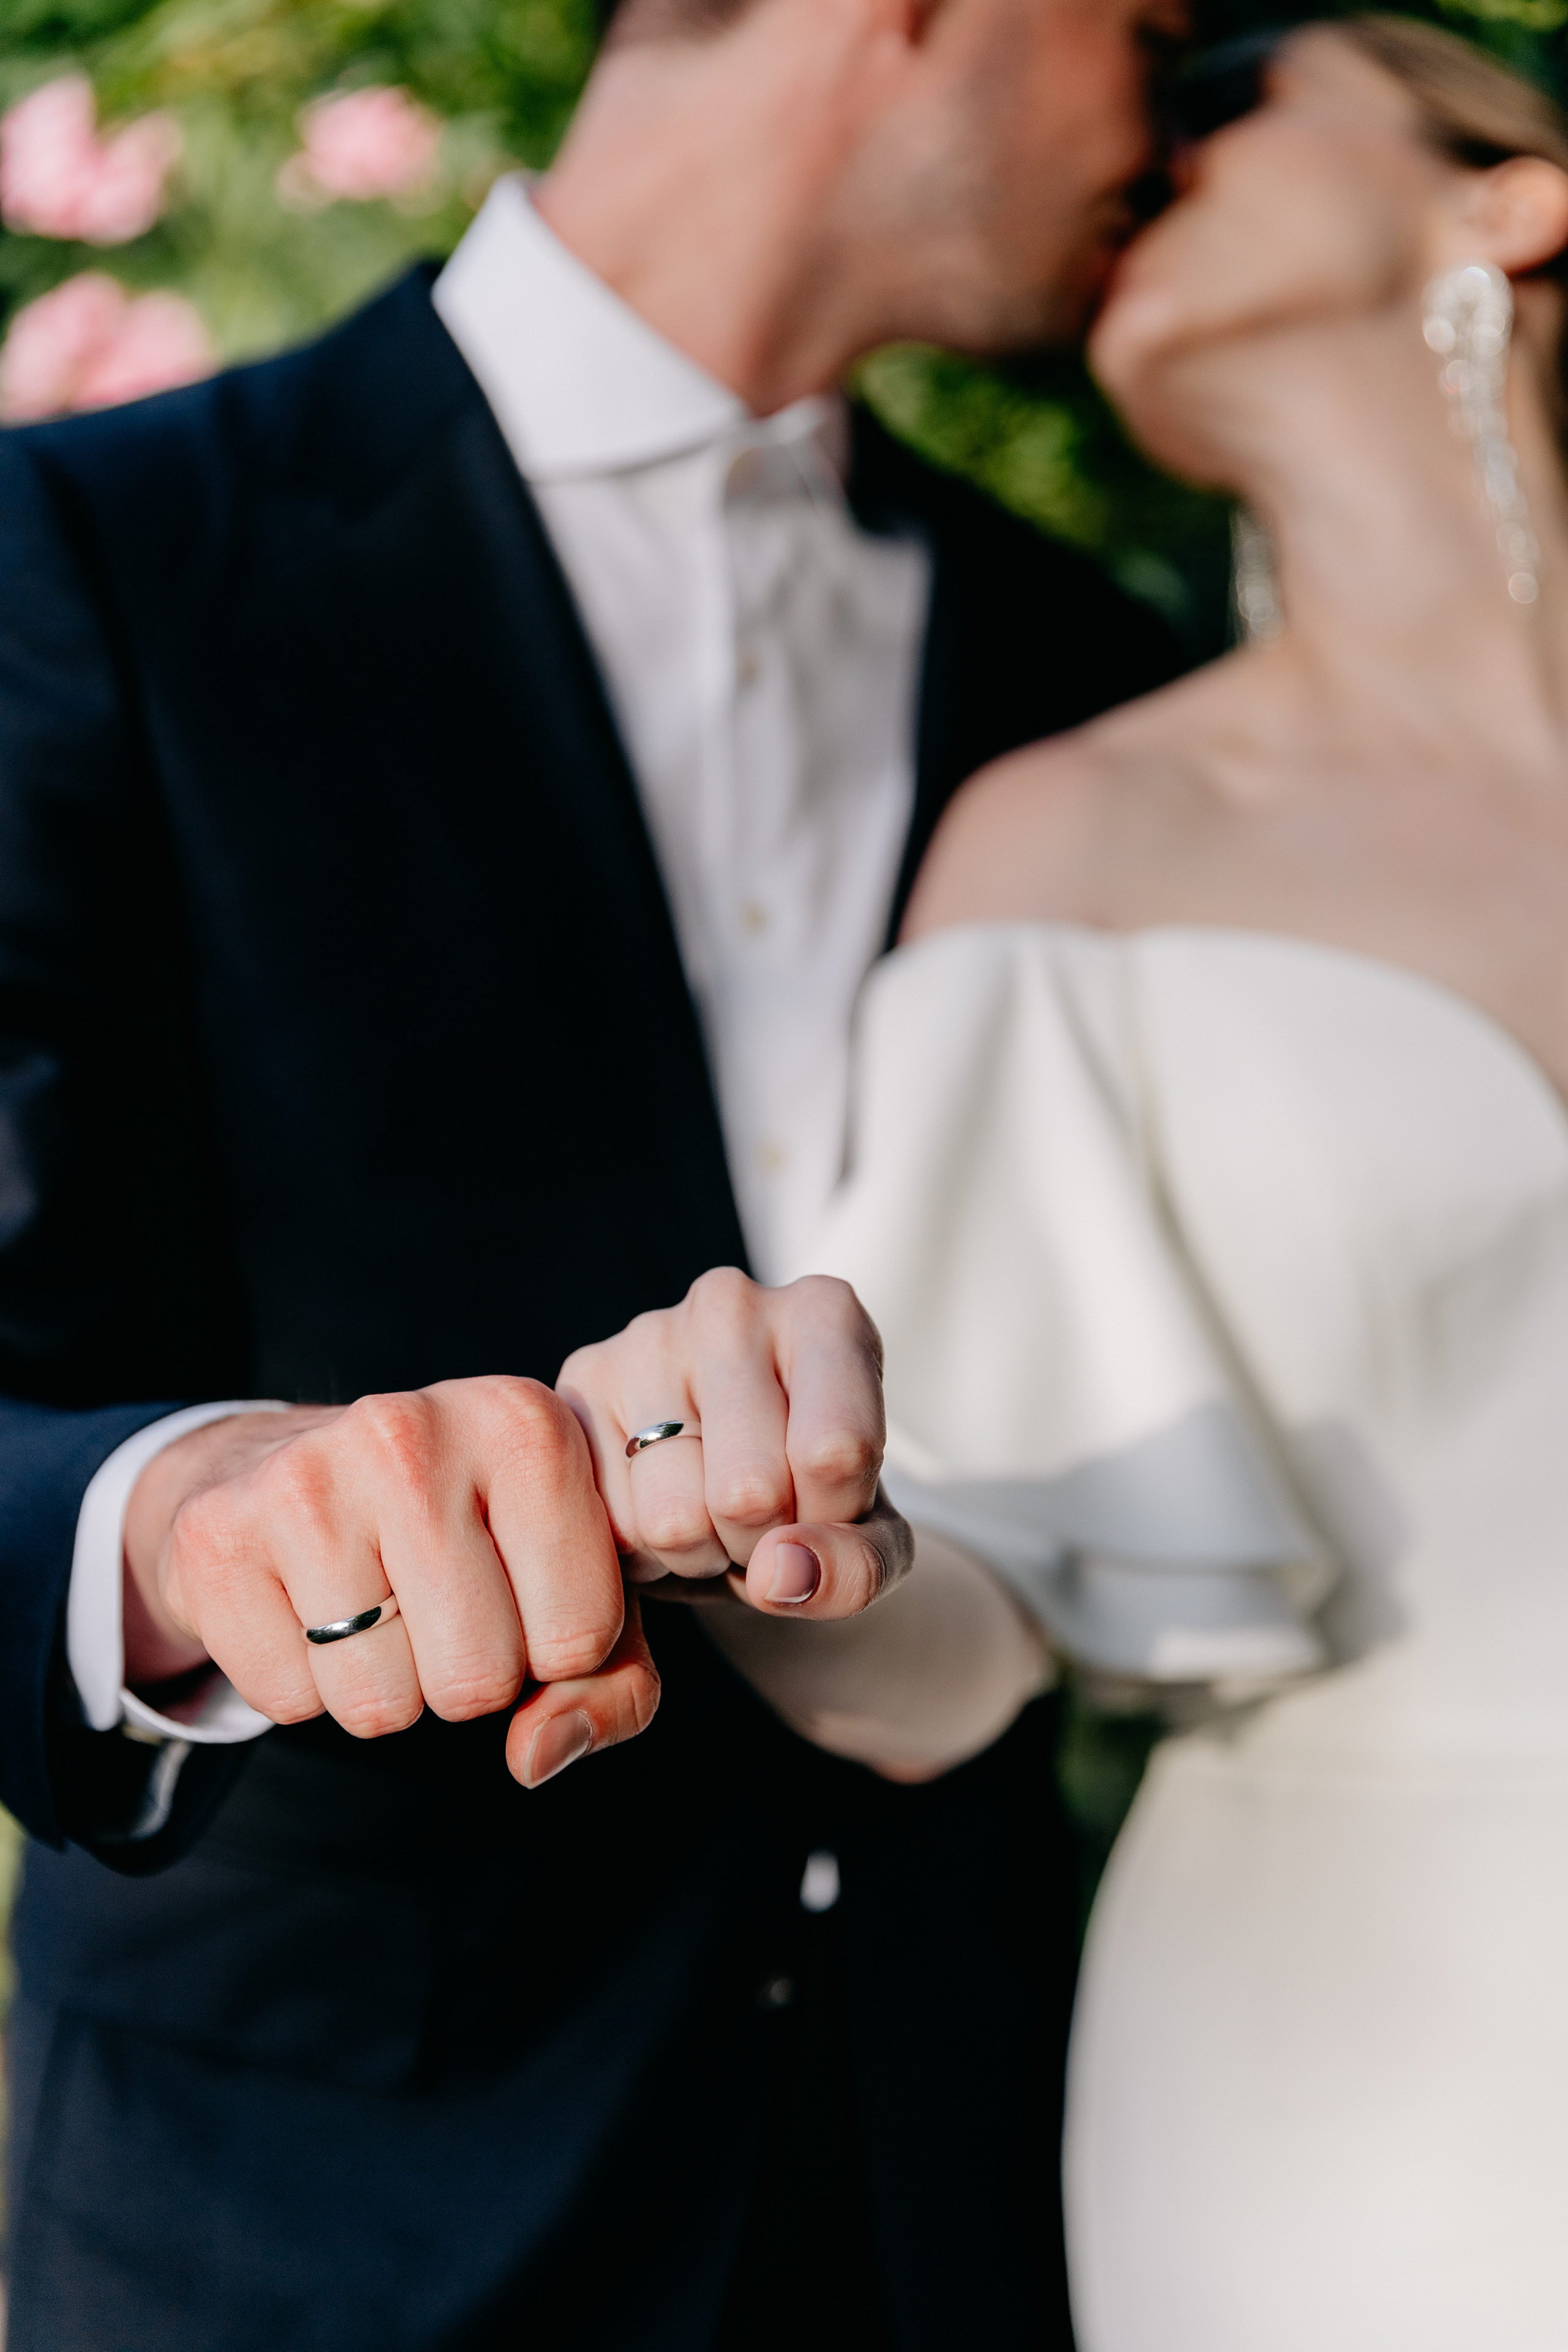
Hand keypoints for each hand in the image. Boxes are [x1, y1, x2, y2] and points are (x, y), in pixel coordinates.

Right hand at [121, 1378, 656, 1788]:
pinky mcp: (217, 1535)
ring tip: (375, 1604)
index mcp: (528, 1424)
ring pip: (381, 1704)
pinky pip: (291, 1701)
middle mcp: (414, 1432)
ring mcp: (305, 1477)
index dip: (557, 1651)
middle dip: (469, 1678)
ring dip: (388, 1689)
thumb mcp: (574, 1584)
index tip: (526, 1596)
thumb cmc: (468, 1537)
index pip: (582, 1636)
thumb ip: (613, 1684)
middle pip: (478, 1680)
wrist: (292, 1467)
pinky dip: (307, 1685)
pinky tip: (309, 1606)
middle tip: (442, 1610)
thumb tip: (537, 1755)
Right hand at [556, 1268, 912, 1615]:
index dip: (833, 1518)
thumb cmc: (817, 1493)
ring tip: (712, 1512)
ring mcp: (644, 1339)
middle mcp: (730, 1304)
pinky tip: (661, 1506)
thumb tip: (779, 1576)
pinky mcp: (578, 1387)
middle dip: (761, 1541)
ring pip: (673, 1517)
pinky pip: (612, 1525)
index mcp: (824, 1315)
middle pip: (750, 1491)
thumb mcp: (870, 1541)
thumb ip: (856, 1567)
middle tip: (763, 1515)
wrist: (734, 1479)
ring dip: (701, 1552)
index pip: (835, 1452)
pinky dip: (644, 1550)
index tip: (828, 1502)